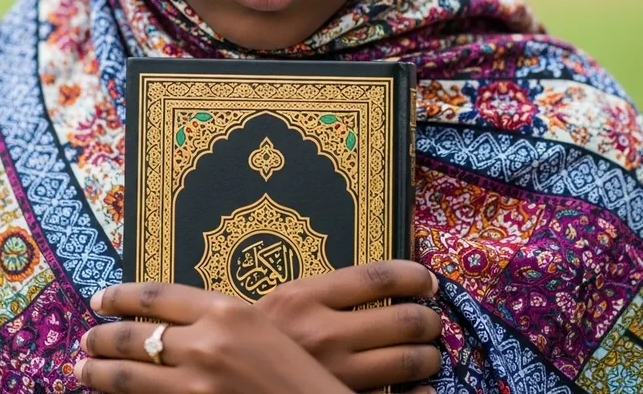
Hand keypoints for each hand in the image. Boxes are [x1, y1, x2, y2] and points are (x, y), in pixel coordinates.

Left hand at [77, 281, 351, 393]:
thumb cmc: (294, 370)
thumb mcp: (257, 327)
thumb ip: (213, 320)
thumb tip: (166, 322)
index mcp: (224, 311)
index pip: (156, 296)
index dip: (121, 297)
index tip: (100, 299)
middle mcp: (206, 344)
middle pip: (135, 336)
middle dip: (103, 337)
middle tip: (86, 338)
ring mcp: (197, 386)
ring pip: (131, 376)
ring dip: (100, 372)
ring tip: (83, 368)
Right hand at [254, 260, 440, 391]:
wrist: (229, 371)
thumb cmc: (264, 333)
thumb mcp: (286, 299)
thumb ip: (328, 290)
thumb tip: (388, 283)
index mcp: (305, 296)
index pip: (377, 278)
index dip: (412, 277)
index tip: (427, 280)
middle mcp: (322, 333)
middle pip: (402, 321)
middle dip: (427, 320)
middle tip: (430, 321)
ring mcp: (332, 372)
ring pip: (407, 361)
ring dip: (428, 355)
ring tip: (426, 352)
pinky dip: (420, 393)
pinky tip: (423, 387)